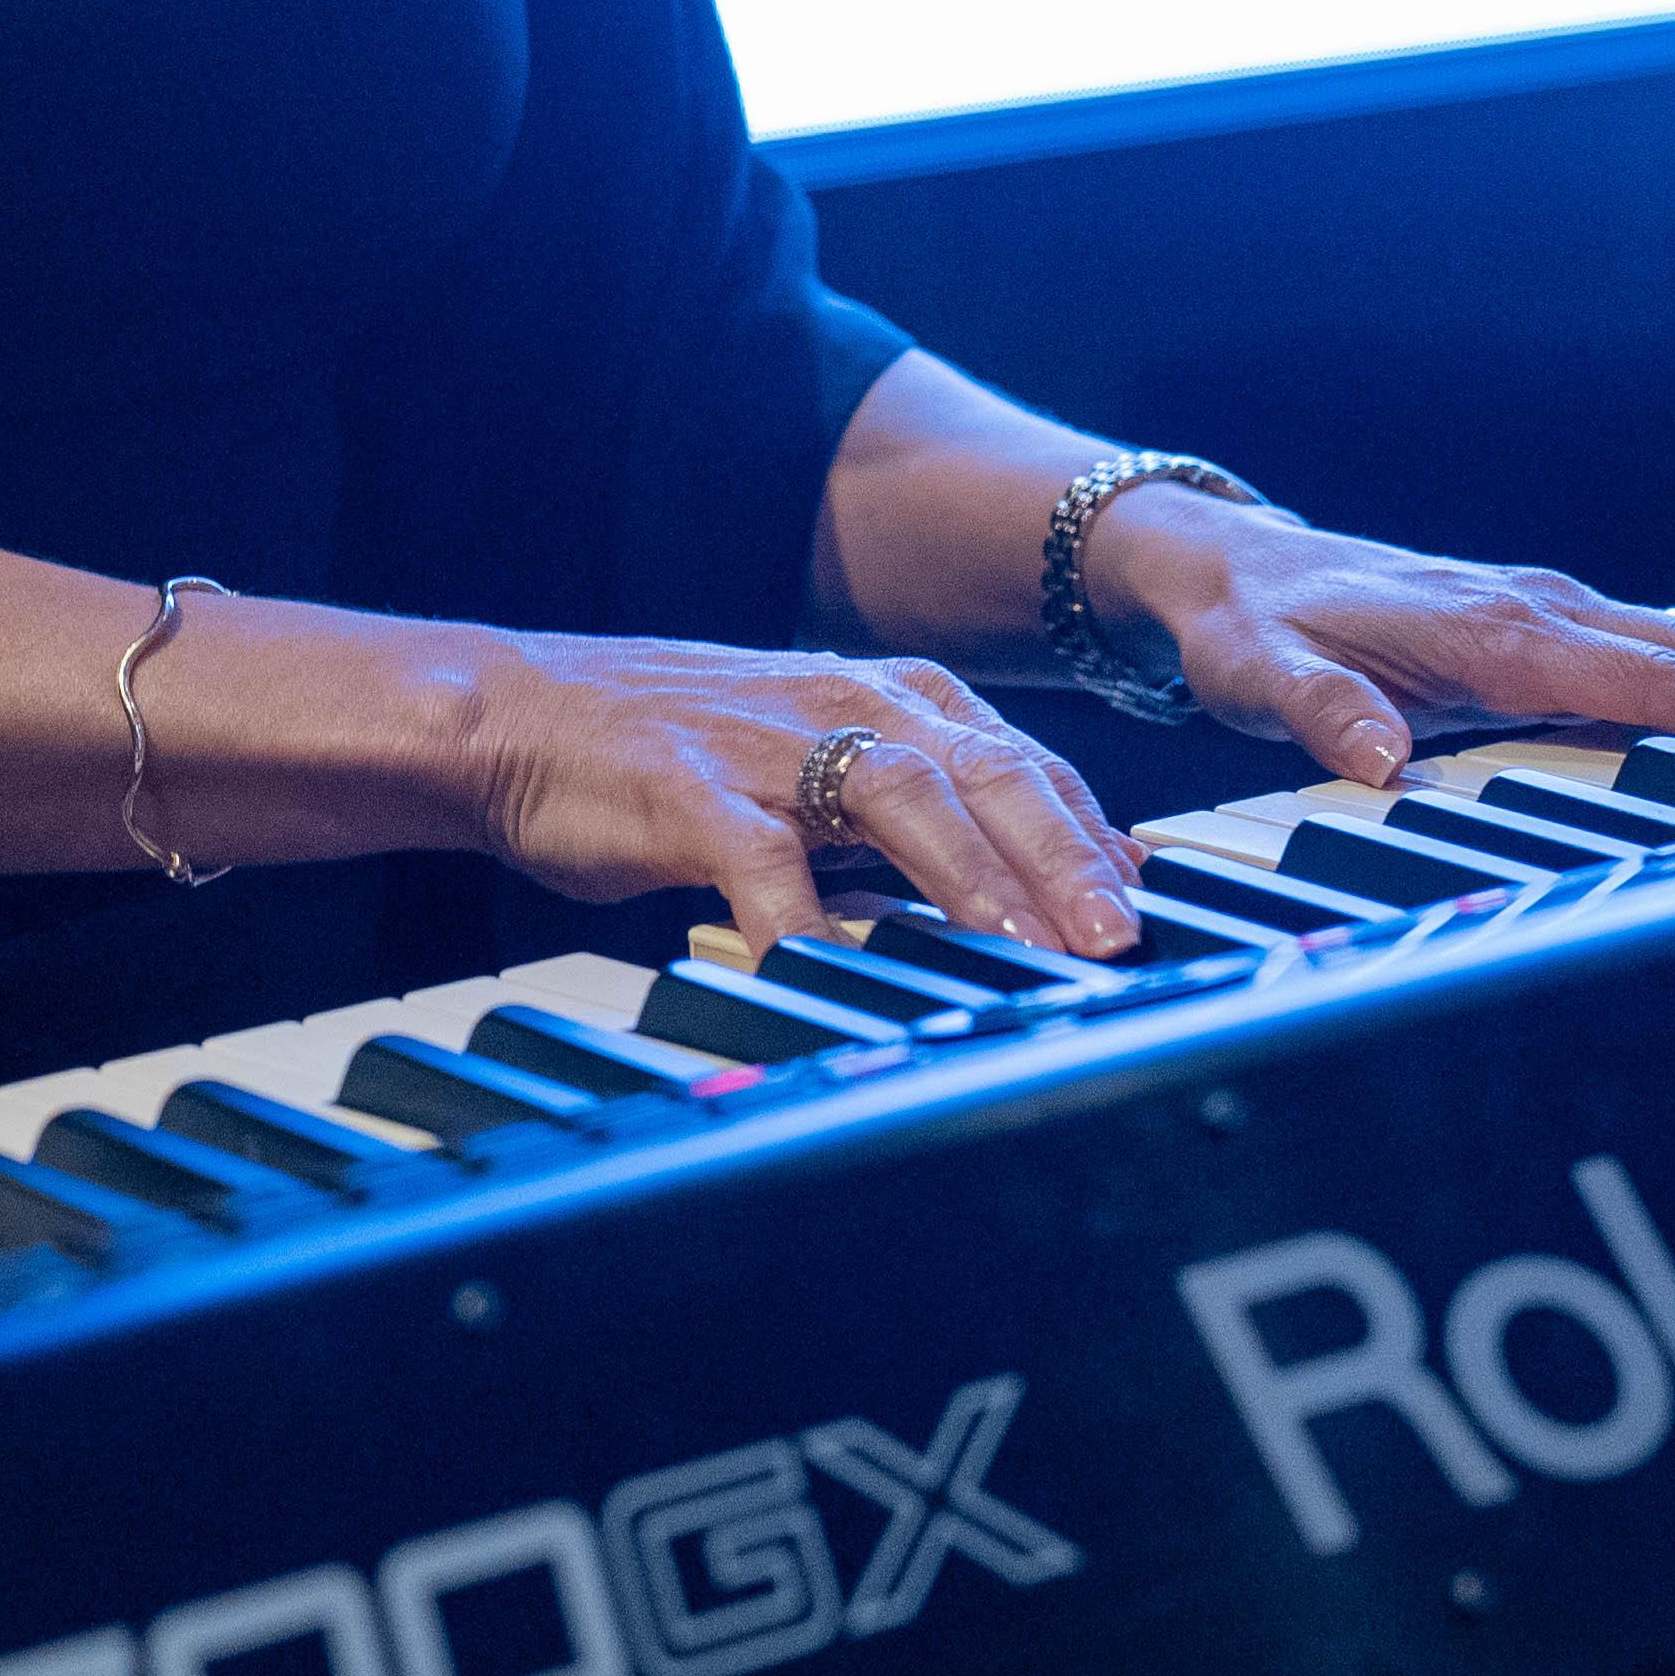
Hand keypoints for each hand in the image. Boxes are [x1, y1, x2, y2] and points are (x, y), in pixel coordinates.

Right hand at [458, 634, 1145, 958]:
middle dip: (1070, 856)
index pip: (1027, 764)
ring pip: (906, 797)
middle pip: (990, 772)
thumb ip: (915, 823)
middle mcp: (846, 703)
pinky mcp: (690, 790)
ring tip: (1034, 950)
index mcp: (888, 696)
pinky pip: (765, 863)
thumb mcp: (815, 771)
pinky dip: (808, 925)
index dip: (1099, 836)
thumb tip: (1033, 898)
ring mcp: (769, 744)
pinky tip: (840, 979)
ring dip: (979, 877)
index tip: (1159, 909)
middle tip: (1128, 938)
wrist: (515, 716)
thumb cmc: (675, 759)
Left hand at [1084, 491, 1674, 785]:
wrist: (1222, 566)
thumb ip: (1321, 714)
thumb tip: (1377, 759)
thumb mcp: (1259, 676)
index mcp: (1496, 630)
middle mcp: (1542, 610)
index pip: (1649, 677)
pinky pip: (1669, 642)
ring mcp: (1552, 612)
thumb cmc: (1247, 628)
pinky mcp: (1547, 625)